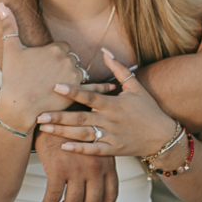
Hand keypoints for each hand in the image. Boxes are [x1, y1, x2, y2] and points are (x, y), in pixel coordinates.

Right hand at [0, 4, 109, 128]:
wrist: (18, 105)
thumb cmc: (13, 77)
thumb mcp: (10, 49)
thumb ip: (8, 25)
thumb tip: (1, 3)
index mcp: (55, 48)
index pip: (62, 46)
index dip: (53, 55)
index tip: (44, 65)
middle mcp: (68, 60)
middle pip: (71, 58)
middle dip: (63, 65)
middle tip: (49, 76)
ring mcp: (74, 76)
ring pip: (80, 71)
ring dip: (75, 76)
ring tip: (65, 83)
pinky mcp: (78, 92)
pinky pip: (95, 87)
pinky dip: (104, 87)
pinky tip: (112, 87)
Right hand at [35, 131, 118, 201]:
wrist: (54, 112)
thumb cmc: (73, 127)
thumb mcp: (95, 142)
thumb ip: (100, 162)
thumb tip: (97, 185)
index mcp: (107, 162)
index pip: (111, 194)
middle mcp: (95, 168)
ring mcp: (77, 169)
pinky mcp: (58, 169)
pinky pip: (53, 196)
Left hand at [36, 49, 176, 158]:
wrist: (163, 136)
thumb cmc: (148, 109)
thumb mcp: (136, 86)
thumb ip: (118, 69)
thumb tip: (105, 51)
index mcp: (113, 103)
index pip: (89, 96)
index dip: (73, 91)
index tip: (55, 86)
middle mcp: (110, 120)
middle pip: (80, 118)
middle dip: (59, 116)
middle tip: (38, 114)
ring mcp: (111, 136)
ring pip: (83, 134)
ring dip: (62, 132)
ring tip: (44, 128)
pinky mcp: (113, 150)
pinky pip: (94, 150)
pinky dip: (79, 150)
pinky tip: (63, 147)